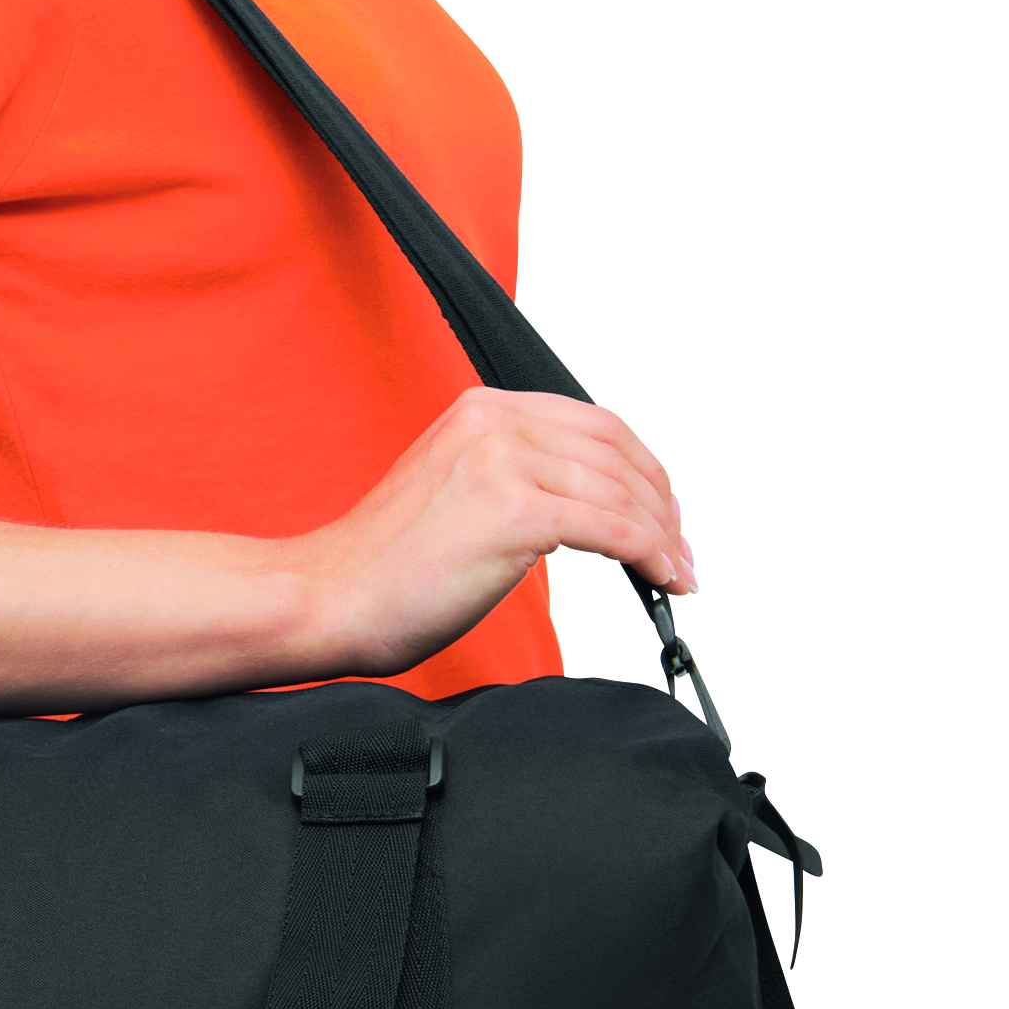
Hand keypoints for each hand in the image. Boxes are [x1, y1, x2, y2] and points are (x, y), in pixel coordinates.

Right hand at [294, 388, 692, 678]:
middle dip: (663, 505)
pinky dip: (648, 554)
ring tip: (677, 574)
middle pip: (617, 452)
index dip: (642, 470)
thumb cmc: (382, 568)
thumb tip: (580, 511)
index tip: (663, 513)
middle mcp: (494, 422)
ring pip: (620, 491)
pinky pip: (610, 529)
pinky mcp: (512, 511)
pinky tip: (661, 578)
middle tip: (682, 551)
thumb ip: (510, 480)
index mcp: (481, 411)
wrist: (327, 597)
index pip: (594, 426)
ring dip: (663, 536)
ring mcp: (502, 462)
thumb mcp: (454, 493)